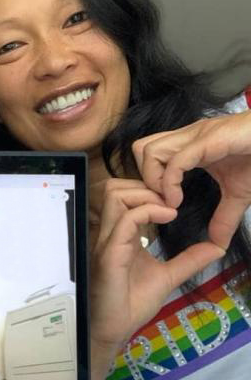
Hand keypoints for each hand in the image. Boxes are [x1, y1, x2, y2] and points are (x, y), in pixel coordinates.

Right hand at [88, 179, 223, 379]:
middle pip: (115, 187)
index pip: (125, 195)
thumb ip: (188, 259)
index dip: (149, 190)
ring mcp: (108, 240)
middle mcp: (111, 232)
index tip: (175, 202)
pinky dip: (150, 211)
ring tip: (169, 208)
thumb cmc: (131, 304)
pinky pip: (126, 220)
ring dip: (146, 195)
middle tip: (171, 201)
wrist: (114, 330)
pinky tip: (169, 217)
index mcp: (121, 235)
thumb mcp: (168, 277)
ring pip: (116, 195)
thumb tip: (216, 247)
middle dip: (146, 186)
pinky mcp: (110, 253)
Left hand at [133, 111, 250, 247]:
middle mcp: (187, 137)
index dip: (147, 180)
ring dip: (153, 181)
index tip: (161, 204)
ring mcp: (197, 135)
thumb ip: (225, 217)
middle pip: (140, 149)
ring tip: (170, 202)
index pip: (147, 153)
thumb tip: (219, 244)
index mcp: (189, 145)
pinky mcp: (210, 138)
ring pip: (149, 151)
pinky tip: (177, 201)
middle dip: (143, 179)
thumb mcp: (238, 194)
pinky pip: (176, 160)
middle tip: (160, 202)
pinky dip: (169, 182)